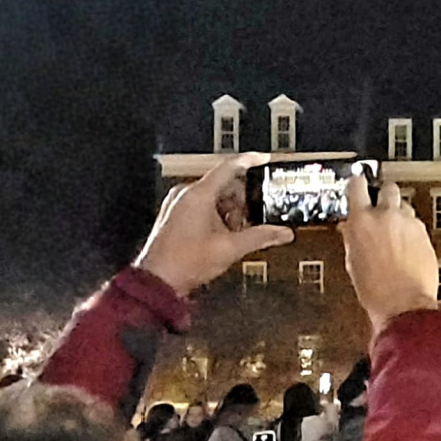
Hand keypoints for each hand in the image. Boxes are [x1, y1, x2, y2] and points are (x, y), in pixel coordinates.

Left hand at [135, 153, 293, 295]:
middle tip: (256, 213)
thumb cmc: (184, 262)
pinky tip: (223, 234)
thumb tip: (282, 233)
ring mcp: (177, 204)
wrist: (158, 280)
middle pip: (223, 184)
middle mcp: (185, 194)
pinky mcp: (174, 215)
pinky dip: (216, 215)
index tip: (264, 159)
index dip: (250, 161)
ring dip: (229, 209)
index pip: (229, 167)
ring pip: (212, 196)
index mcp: (198, 195)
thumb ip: (261, 237)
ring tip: (238, 230)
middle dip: (242, 199)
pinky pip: (200, 206)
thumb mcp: (231, 249)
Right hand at [340, 174, 437, 335]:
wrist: (403, 304)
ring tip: (395, 233)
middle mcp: (386, 216)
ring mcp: (408, 224)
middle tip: (380, 205)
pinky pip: (417, 224)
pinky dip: (412, 231)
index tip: (359, 181)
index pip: (357, 185)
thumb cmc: (375, 291)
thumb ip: (353, 237)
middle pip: (387, 188)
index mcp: (361, 221)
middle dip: (384, 194)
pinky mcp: (425, 234)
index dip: (358, 181)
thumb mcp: (352, 261)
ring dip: (399, 214)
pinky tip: (407, 247)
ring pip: (405, 206)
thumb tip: (352, 230)